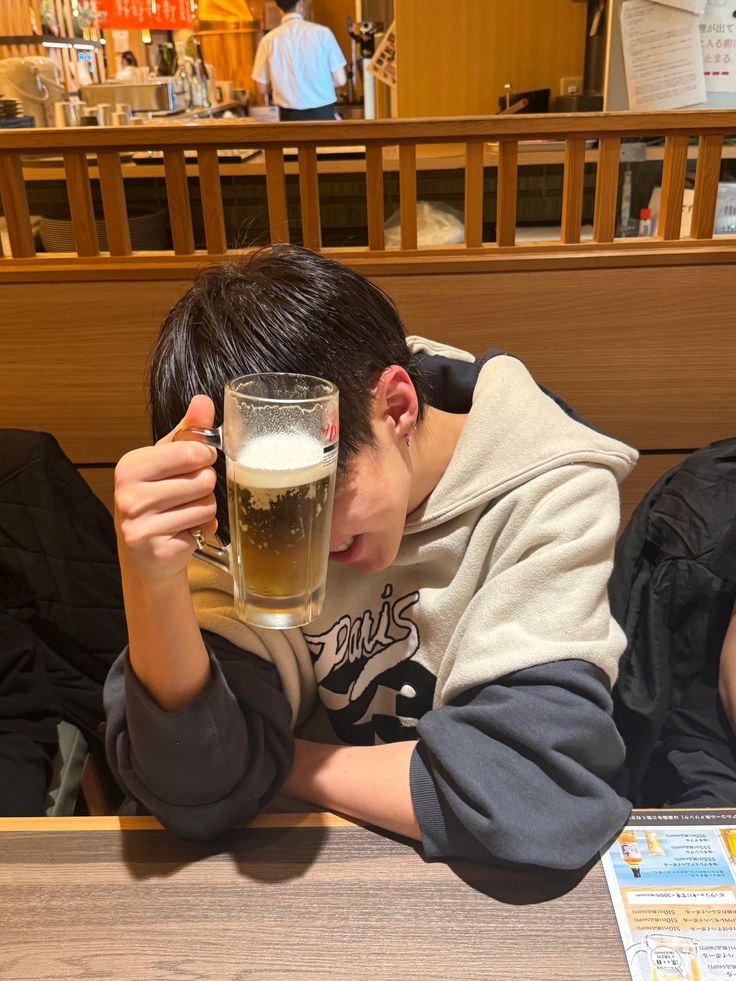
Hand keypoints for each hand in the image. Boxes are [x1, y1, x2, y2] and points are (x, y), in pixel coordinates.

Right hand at [114, 395, 218, 582]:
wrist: (143, 556)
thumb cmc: (156, 502)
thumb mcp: (167, 461)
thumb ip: (187, 431)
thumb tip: (203, 401)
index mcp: (131, 465)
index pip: (191, 451)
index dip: (205, 457)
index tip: (197, 462)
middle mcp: (130, 494)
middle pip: (203, 478)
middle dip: (205, 485)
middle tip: (189, 492)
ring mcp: (141, 524)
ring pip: (207, 504)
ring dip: (205, 508)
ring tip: (186, 513)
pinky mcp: (158, 548)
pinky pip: (204, 528)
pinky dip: (203, 529)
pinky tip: (184, 531)